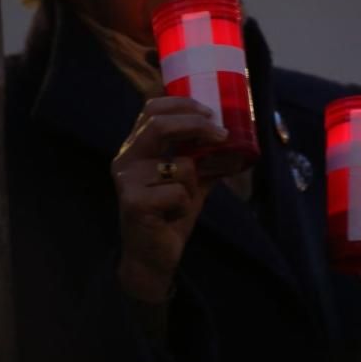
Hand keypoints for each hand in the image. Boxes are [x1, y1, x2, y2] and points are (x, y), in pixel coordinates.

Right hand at [112, 97, 227, 301]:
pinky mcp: (134, 202)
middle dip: (197, 126)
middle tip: (222, 134)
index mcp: (136, 147)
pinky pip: (178, 193)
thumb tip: (234, 139)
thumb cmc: (169, 214)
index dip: (183, 104)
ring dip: (194, 183)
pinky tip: (172, 216)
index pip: (152, 108)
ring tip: (183, 200)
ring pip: (181, 165)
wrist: (152, 257)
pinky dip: (186, 204)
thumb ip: (203, 158)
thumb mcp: (190, 181)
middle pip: (160, 125)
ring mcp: (126, 180)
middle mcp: (126, 158)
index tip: (210, 112)